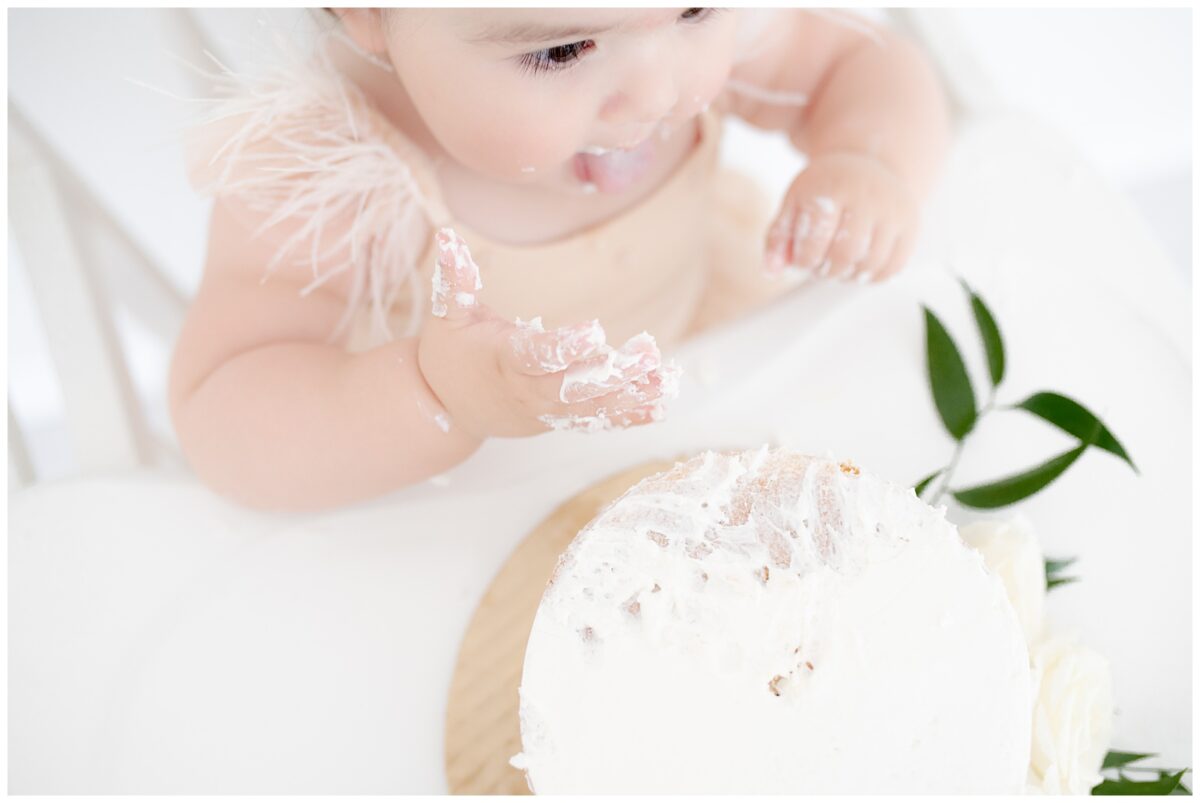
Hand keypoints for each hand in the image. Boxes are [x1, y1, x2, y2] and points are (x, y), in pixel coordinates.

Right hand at [417, 228, 680, 437]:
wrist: (446, 408)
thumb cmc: (449, 355)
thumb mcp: (447, 315)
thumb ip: (455, 278)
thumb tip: (448, 235)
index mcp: (504, 360)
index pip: (537, 355)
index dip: (565, 347)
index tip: (595, 332)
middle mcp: (528, 390)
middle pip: (574, 387)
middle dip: (612, 375)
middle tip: (648, 355)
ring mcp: (545, 410)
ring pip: (591, 407)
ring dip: (631, 396)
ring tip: (666, 381)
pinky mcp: (557, 419)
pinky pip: (596, 420)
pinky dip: (627, 415)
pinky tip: (659, 406)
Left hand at [762, 152, 919, 283]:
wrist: (868, 167)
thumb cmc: (826, 190)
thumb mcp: (795, 204)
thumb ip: (778, 238)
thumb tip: (770, 272)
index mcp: (832, 187)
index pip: (813, 244)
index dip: (803, 261)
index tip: (803, 258)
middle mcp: (867, 195)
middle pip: (844, 255)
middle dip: (827, 270)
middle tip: (821, 266)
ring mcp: (893, 210)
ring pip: (870, 264)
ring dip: (848, 275)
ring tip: (838, 264)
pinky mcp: (911, 224)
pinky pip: (893, 267)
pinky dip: (872, 276)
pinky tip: (859, 265)